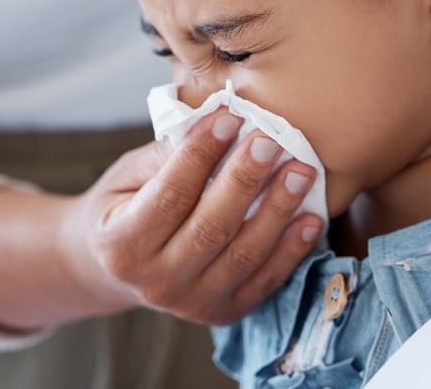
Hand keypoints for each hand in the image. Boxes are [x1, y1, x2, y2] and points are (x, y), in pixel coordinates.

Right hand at [60, 111, 322, 325]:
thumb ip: (162, 158)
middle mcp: (156, 282)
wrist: (119, 271)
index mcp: (121, 246)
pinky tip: (311, 217)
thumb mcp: (124, 178)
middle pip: (210, 228)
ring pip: (243, 255)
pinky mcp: (225, 312)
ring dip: (277, 211)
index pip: (168, 195)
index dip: (199, 155)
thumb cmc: (122, 209)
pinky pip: (265, 280)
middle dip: (245, 180)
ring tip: (301, 172)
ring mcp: (193, 303)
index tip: (228, 118)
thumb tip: (211, 126)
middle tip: (271, 141)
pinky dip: (292, 249)